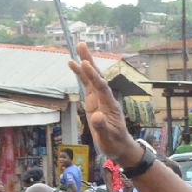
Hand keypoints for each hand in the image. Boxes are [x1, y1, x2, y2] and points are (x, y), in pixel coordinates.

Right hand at [68, 44, 137, 163]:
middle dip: (90, 61)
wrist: (119, 146)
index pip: (101, 87)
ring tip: (78, 48)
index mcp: (110, 106)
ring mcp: (99, 99)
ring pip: (91, 78)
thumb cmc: (114, 144)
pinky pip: (87, 85)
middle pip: (97, 76)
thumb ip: (102, 127)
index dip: (93, 75)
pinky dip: (80, 74)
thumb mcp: (108, 139)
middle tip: (82, 45)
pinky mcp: (94, 101)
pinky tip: (72, 64)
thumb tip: (96, 116)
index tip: (85, 63)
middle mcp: (105, 98)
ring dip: (85, 63)